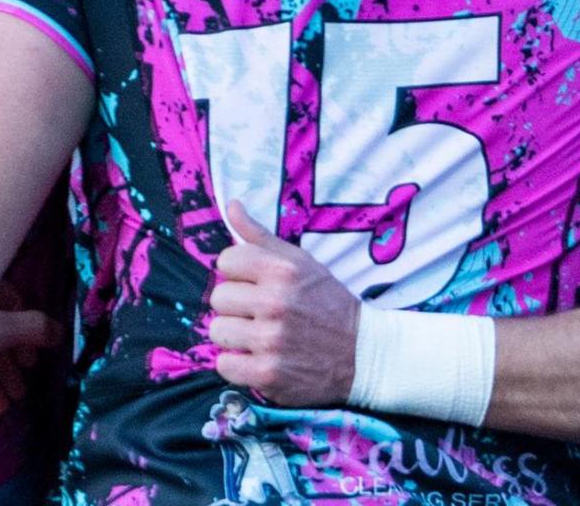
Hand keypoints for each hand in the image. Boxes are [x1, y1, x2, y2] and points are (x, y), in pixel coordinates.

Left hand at [208, 201, 359, 405]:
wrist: (361, 353)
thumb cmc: (326, 303)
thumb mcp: (301, 262)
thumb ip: (261, 235)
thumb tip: (231, 204)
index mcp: (283, 270)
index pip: (226, 261)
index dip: (239, 274)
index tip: (256, 284)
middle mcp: (275, 302)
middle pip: (219, 297)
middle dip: (237, 306)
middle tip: (260, 313)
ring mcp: (270, 340)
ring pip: (217, 331)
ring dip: (235, 336)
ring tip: (259, 336)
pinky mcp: (267, 374)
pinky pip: (223, 364)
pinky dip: (237, 364)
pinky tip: (259, 358)